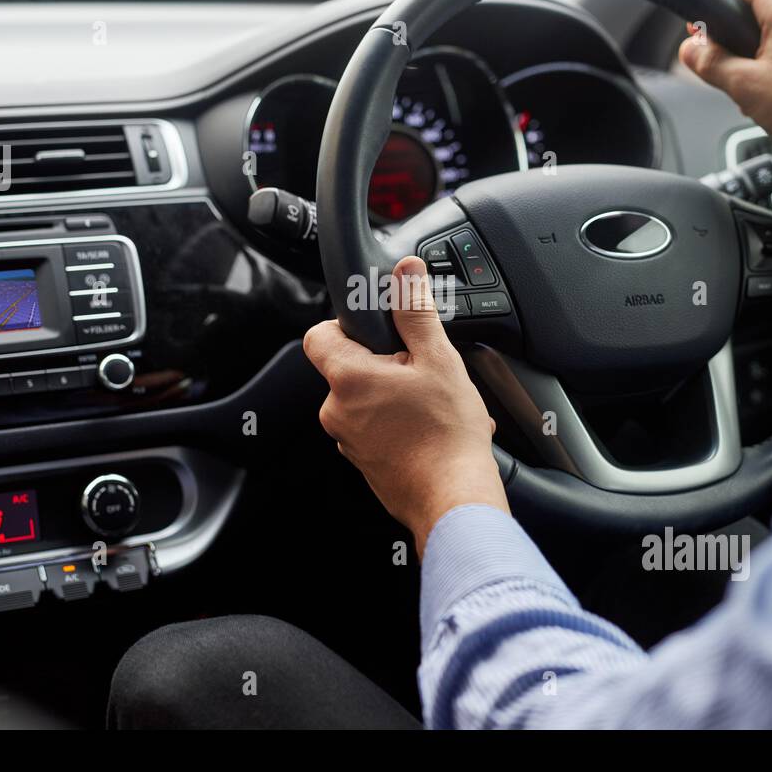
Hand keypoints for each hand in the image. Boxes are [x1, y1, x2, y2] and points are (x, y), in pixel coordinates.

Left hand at [303, 256, 508, 555]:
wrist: (453, 500)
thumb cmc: (446, 436)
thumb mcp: (438, 360)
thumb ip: (415, 312)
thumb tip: (406, 272)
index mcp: (347, 379)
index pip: (318, 334)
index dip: (345, 324)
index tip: (377, 330)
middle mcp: (336, 411)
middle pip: (349, 367)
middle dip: (385, 363)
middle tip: (421, 371)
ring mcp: (347, 440)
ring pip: (366, 400)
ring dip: (396, 395)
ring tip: (434, 404)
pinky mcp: (363, 462)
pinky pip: (376, 429)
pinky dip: (400, 423)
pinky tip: (433, 428)